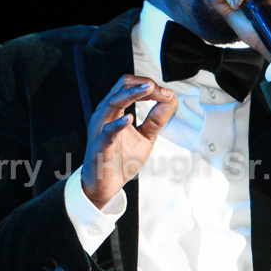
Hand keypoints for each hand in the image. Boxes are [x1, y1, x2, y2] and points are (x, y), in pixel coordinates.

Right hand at [81, 75, 176, 207]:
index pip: (129, 85)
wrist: (105, 185)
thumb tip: (170, 99)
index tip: (167, 94)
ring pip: (113, 102)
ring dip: (132, 94)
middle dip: (144, 85)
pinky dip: (118, 123)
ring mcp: (100, 128)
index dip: (149, 86)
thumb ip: (156, 119)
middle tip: (163, 91)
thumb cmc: (121, 159)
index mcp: (114, 109)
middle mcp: (105, 114)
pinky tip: (129, 118)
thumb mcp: (145, 136)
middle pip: (121, 86)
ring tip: (149, 90)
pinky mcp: (99, 145)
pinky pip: (107, 131)